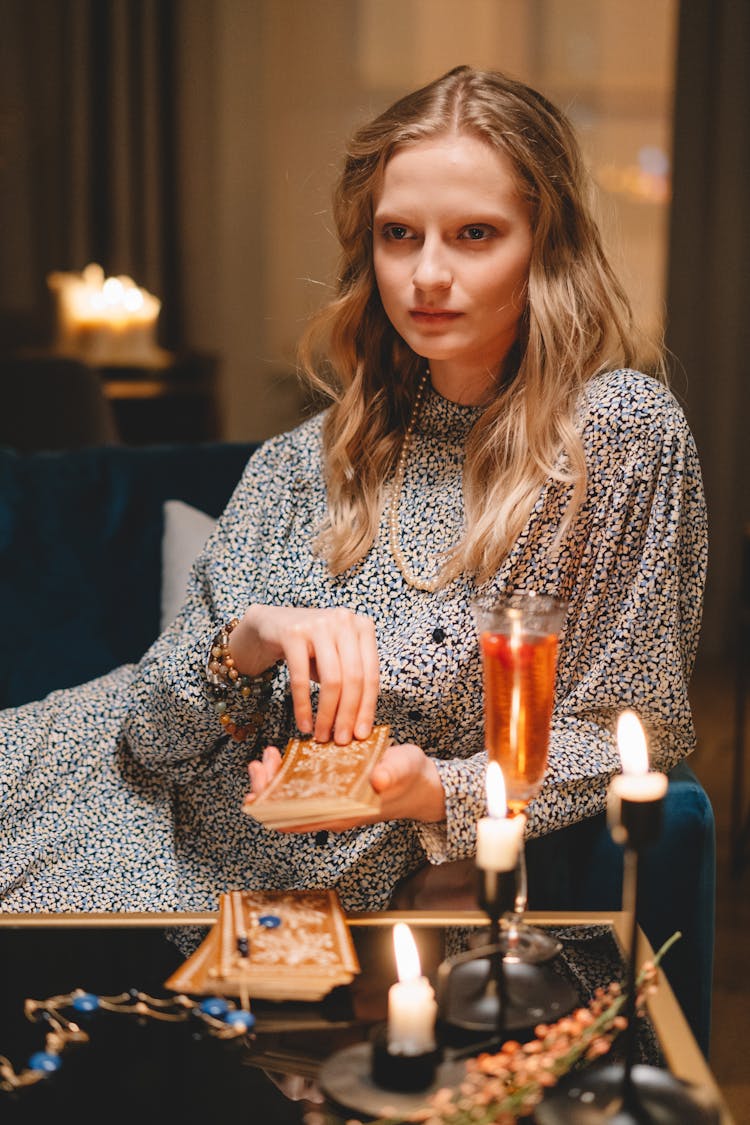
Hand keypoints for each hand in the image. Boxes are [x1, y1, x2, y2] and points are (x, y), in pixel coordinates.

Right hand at [229, 604, 378, 742]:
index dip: (367, 708)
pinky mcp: (293, 633)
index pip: (371, 674)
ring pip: (331, 680)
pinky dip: (303, 706)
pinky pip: (300, 678)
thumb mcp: (337, 659)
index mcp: (364, 627)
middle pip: (353, 678)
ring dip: (327, 714)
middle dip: (347, 715)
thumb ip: (351, 683)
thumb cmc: (311, 648)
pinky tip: (304, 724)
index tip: (361, 735)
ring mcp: (319, 624)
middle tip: (341, 740)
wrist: (271, 624)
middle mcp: (344, 621)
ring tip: (321, 735)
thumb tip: (359, 727)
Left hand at [244, 742, 445, 832]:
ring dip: (274, 779)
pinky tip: (284, 754)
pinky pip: (303, 784)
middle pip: (287, 809)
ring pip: (291, 797)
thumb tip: (377, 778)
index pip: (299, 819)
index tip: (261, 786)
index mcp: (345, 813)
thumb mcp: (404, 770)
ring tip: (268, 756)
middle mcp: (332, 810)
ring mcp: (331, 798)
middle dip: (267, 788)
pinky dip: (289, 770)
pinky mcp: (333, 783)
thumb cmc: (411, 777)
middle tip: (262, 762)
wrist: (422, 783)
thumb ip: (391, 773)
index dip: (273, 807)